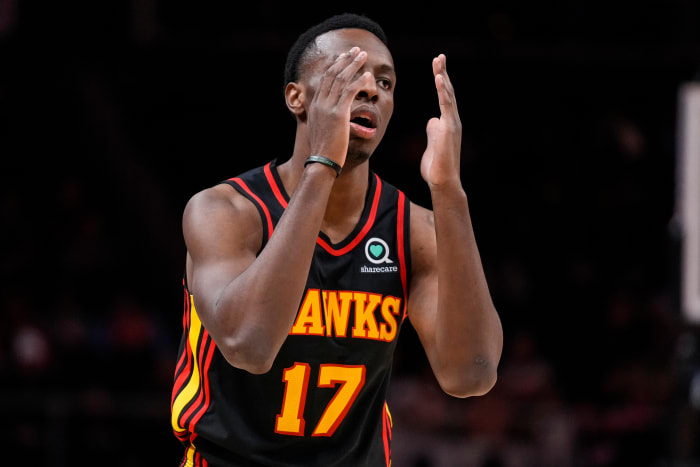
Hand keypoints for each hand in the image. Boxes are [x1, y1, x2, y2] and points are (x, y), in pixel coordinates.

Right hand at [307, 47, 372, 166]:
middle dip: (345, 60)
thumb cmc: (325, 150)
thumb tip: (333, 118)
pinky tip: (367, 75)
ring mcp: (328, 107)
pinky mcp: (339, 114)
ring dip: (353, 65)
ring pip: (341, 79)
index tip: (344, 57)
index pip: (325, 79)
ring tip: (364, 55)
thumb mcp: (322, 129)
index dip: (335, 66)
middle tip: (356, 50)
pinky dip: (359, 81)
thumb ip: (327, 119)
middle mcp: (320, 103)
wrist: (322, 161)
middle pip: (333, 74)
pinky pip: (350, 92)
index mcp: (315, 105)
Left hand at [421, 54, 462, 188]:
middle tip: (439, 56)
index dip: (441, 81)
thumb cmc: (436, 166)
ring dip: (443, 76)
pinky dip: (443, 91)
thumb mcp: (432, 143)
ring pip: (448, 95)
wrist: (442, 181)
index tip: (437, 66)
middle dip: (443, 73)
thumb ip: (433, 130)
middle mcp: (452, 120)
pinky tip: (439, 78)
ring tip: (438, 61)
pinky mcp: (449, 128)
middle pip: (447, 92)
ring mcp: (452, 123)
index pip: (444, 97)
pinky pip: (446, 105)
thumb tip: (432, 120)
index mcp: (448, 123)